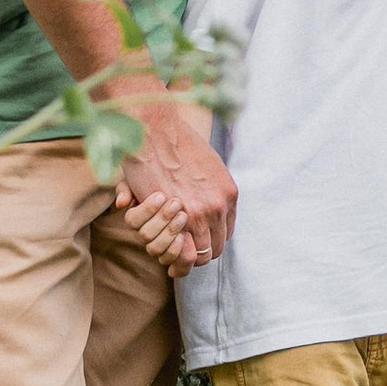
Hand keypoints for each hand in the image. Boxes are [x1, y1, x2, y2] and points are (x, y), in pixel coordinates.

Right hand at [108, 83, 236, 264]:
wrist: (157, 130)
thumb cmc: (178, 145)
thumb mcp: (208, 166)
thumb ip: (208, 192)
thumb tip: (197, 211)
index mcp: (229, 194)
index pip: (224, 235)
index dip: (207, 242)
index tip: (193, 243)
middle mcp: (219, 205)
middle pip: (213, 250)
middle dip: (195, 254)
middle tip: (177, 255)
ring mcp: (201, 211)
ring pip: (197, 255)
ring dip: (180, 255)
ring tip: (167, 250)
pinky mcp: (179, 213)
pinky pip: (180, 248)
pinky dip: (170, 250)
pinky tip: (159, 241)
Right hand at [115, 184, 200, 273]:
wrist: (185, 184)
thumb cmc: (163, 181)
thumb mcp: (144, 178)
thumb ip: (129, 186)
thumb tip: (122, 203)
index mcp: (137, 218)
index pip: (133, 220)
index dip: (147, 210)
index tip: (161, 195)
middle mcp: (145, 234)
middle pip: (145, 235)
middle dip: (162, 219)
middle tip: (177, 203)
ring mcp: (159, 246)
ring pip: (156, 249)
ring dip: (170, 233)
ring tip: (183, 216)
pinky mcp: (175, 255)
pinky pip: (171, 262)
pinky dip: (177, 252)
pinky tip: (186, 236)